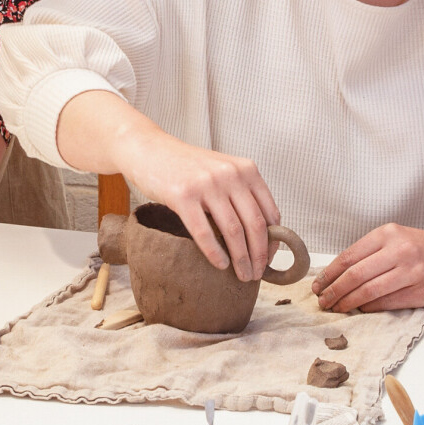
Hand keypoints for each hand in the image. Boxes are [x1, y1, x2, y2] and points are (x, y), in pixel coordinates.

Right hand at [115, 125, 279, 280]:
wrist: (150, 149)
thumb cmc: (187, 166)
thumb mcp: (222, 172)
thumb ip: (241, 194)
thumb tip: (260, 236)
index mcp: (246, 169)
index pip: (270, 212)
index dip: (273, 241)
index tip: (268, 259)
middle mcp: (230, 174)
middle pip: (255, 224)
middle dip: (259, 255)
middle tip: (257, 274)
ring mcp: (207, 184)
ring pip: (233, 231)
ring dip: (240, 259)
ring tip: (242, 275)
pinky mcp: (183, 195)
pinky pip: (204, 232)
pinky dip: (215, 253)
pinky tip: (220, 264)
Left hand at [315, 224, 423, 312]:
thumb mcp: (397, 238)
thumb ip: (371, 252)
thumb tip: (336, 275)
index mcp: (388, 234)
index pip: (349, 256)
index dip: (329, 274)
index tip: (318, 285)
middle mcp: (399, 250)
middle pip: (355, 276)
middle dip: (334, 291)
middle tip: (323, 301)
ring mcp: (411, 272)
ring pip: (368, 291)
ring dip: (347, 303)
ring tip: (336, 308)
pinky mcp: (419, 292)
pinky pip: (385, 303)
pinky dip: (368, 308)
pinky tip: (359, 309)